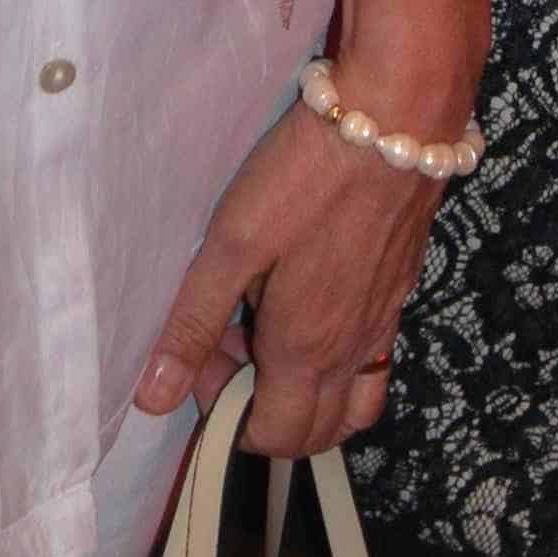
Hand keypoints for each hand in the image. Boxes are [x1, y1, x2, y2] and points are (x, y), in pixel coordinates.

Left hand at [136, 85, 446, 455]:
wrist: (397, 118)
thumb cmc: (305, 178)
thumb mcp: (233, 242)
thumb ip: (194, 322)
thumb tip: (154, 400)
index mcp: (305, 352)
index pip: (273, 438)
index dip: (228, 417)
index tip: (204, 357)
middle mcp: (351, 351)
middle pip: (317, 433)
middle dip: (267, 412)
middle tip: (234, 342)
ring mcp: (385, 321)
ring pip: (356, 405)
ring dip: (314, 398)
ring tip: (275, 335)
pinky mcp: (403, 286)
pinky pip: (375, 357)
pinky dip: (343, 359)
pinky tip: (315, 292)